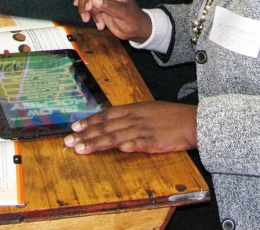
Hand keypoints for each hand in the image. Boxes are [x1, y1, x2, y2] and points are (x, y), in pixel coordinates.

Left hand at [63, 102, 196, 153]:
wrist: (191, 121)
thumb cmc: (171, 116)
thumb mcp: (148, 110)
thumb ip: (131, 116)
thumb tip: (115, 121)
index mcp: (133, 109)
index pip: (106, 114)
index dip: (89, 121)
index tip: (75, 127)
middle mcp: (135, 118)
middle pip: (106, 126)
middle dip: (85, 134)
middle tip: (68, 141)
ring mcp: (143, 129)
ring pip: (115, 136)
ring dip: (96, 143)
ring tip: (81, 149)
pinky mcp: (153, 141)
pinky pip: (138, 143)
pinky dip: (127, 145)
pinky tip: (116, 149)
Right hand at [73, 0, 151, 40]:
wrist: (136, 30)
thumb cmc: (134, 20)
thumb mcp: (123, 13)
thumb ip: (109, 6)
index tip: (88, 8)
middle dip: (85, 6)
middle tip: (86, 18)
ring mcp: (102, 1)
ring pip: (86, 2)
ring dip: (88, 14)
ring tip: (100, 25)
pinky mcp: (99, 9)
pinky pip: (88, 10)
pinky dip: (91, 18)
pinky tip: (100, 26)